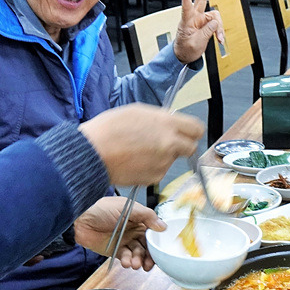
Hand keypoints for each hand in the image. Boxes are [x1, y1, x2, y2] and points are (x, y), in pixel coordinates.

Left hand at [74, 197, 164, 268]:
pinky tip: (126, 262)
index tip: (160, 250)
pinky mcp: (114, 250)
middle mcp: (132, 230)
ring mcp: (124, 240)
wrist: (80, 219)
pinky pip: (125, 257)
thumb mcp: (128, 208)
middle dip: (149, 256)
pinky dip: (127, 261)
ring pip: (137, 253)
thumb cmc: (101, 209)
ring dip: (138, 260)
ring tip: (135, 263)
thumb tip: (163, 226)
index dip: (156, 242)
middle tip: (149, 263)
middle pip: (146, 245)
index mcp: (137, 218)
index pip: (152, 232)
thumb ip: (147, 216)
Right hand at [80, 104, 203, 186]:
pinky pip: (159, 171)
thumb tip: (170, 122)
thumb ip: (160, 118)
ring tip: (139, 150)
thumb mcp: (137, 111)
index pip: (197, 128)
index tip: (186, 132)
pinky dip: (151, 167)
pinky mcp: (154, 177)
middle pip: (190, 147)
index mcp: (167, 124)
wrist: (93, 153)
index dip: (191, 131)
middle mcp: (170, 144)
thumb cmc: (109, 130)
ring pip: (172, 160)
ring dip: (163, 156)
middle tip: (165, 143)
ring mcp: (163, 162)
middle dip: (181, 145)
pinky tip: (135, 160)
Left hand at [171, 0, 225, 64]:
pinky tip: (219, 38)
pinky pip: (216, 24)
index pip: (186, 7)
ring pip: (215, 16)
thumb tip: (215, 23)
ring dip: (219, 27)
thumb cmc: (185, 49)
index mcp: (187, 21)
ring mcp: (201, 19)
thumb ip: (207, 32)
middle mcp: (194, 17)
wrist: (185, 54)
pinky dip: (219, 31)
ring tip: (219, 38)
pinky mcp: (206, 23)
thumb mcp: (196, 43)